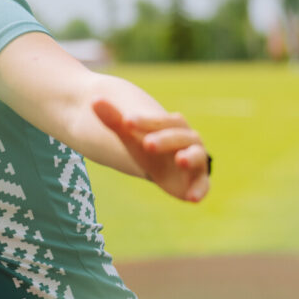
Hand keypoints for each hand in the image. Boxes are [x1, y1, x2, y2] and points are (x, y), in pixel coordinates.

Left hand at [92, 99, 209, 202]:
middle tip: (147, 144)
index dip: (146, 121)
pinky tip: (192, 198)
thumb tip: (94, 100)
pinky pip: (204, 185)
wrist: (160, 163)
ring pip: (198, 156)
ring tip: (180, 160)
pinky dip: (200, 190)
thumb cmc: (145, 144)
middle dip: (165, 139)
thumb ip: (114, 119)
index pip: (161, 120)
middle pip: (181, 136)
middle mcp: (189, 140)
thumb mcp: (129, 134)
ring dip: (191, 157)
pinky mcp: (198, 182)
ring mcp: (196, 160)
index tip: (127, 121)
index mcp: (173, 124)